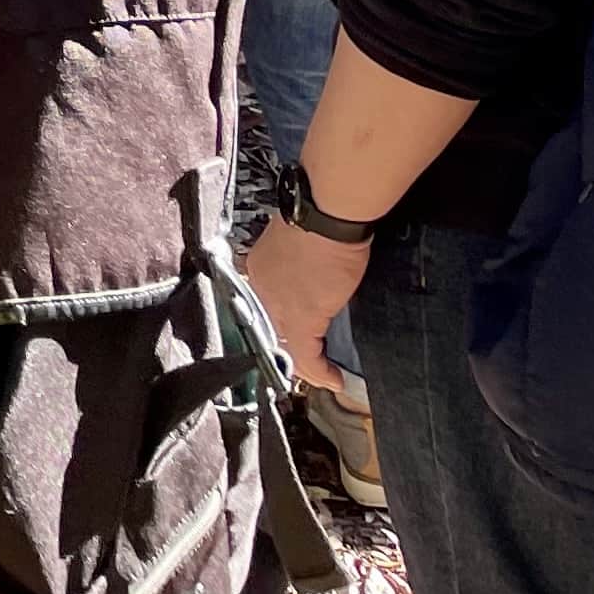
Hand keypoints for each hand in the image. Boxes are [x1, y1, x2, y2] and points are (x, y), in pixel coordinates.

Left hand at [243, 218, 370, 388]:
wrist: (325, 214)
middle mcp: (260, 289)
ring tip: (325, 375)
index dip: (277, 327)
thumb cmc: (319, 218)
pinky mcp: (301, 319)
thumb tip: (314, 271)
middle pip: (271, 330)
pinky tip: (335, 379)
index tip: (292, 340)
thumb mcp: (297, 241)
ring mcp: (277, 306)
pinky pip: (307, 356)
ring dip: (307, 366)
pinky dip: (322, 372)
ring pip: (287, 347)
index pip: (262, 307)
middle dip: (289, 351)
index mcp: (258, 269)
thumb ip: (296, 262)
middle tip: (310, 365)